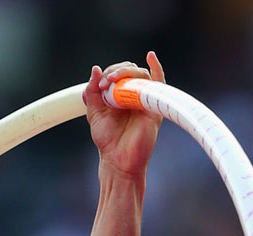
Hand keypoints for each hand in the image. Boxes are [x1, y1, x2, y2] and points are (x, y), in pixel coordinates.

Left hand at [84, 52, 164, 178]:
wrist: (117, 161)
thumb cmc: (108, 141)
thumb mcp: (94, 113)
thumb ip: (92, 92)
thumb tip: (95, 69)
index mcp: (120, 95)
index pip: (118, 74)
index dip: (108, 73)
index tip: (99, 85)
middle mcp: (134, 95)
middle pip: (130, 71)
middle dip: (116, 72)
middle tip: (105, 84)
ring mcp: (145, 100)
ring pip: (141, 75)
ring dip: (127, 72)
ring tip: (112, 80)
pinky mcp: (154, 107)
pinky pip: (159, 83)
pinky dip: (157, 68)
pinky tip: (150, 56)